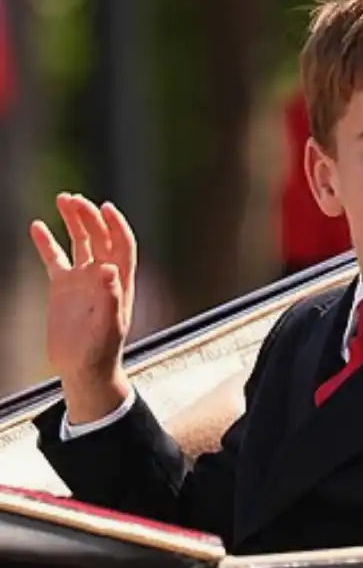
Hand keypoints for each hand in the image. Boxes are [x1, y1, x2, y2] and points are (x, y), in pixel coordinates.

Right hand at [30, 194, 136, 421]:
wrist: (84, 368)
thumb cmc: (102, 350)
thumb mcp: (108, 325)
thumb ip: (110, 297)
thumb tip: (108, 270)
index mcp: (120, 280)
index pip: (122, 244)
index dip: (116, 224)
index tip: (106, 207)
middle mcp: (103, 274)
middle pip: (100, 236)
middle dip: (89, 216)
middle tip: (73, 200)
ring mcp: (83, 279)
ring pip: (80, 241)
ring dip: (73, 220)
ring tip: (63, 199)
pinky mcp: (62, 287)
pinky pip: (54, 258)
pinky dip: (46, 242)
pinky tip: (36, 226)